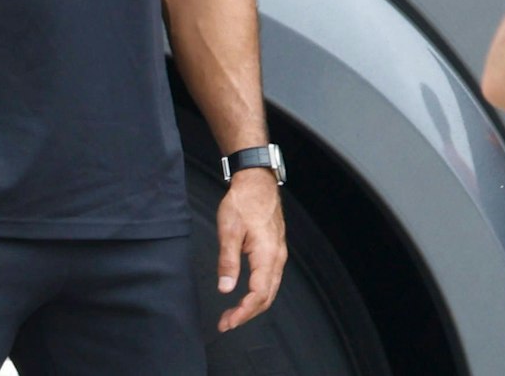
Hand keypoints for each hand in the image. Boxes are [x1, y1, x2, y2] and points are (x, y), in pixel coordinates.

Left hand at [215, 171, 287, 332]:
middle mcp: (277, 256)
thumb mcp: (229, 230)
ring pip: (270, 289)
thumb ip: (228, 261)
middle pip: (267, 296)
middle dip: (247, 314)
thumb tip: (226, 288)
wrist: (257, 181)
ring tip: (233, 313)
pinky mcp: (275, 249)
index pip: (258, 294)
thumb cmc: (244, 201)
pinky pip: (271, 279)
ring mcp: (279, 253)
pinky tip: (245, 295)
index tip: (228, 322)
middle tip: (227, 322)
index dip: (243, 313)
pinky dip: (259, 293)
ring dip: (253, 305)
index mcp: (267, 254)